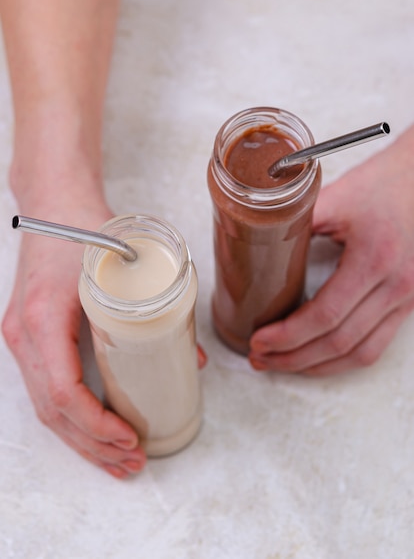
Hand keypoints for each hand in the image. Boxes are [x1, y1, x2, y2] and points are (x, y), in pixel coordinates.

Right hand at [2, 197, 146, 478]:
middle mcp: (24, 334)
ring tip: (119, 462)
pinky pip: (45, 392)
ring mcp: (22, 339)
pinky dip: (72, 420)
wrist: (54, 202)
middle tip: (133, 462)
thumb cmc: (86, 226)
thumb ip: (161, 307)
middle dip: (93, 445)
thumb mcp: (128, 261)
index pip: (62, 390)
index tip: (130, 438)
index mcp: (44, 316)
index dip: (95, 424)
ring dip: (82, 442)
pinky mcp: (30, 339)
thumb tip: (192, 358)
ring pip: (45, 409)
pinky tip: (96, 433)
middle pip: (52, 412)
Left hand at [249, 126, 413, 375]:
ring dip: (317, 366)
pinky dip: (344, 358)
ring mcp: (408, 298)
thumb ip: (297, 224)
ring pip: (360, 353)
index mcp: (375, 259)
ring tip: (283, 363)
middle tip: (260, 358)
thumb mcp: (337, 198)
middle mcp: (397, 286)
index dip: (288, 336)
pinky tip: (318, 357)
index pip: (325, 315)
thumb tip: (256, 248)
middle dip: (293, 358)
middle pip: (339, 342)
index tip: (258, 341)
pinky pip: (377, 345)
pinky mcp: (410, 302)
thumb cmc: (386, 183)